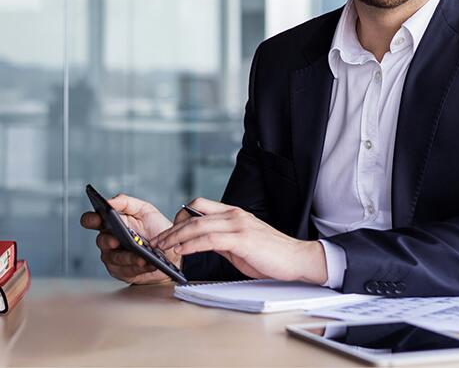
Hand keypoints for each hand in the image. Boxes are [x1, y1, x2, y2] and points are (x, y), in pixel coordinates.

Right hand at [80, 194, 179, 284]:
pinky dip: (138, 267)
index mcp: (111, 223)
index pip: (92, 220)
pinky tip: (148, 263)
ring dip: (128, 257)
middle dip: (108, 241)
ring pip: (115, 258)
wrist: (171, 248)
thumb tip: (109, 202)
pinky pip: (127, 270)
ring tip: (141, 257)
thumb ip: (126, 203)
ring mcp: (113, 256)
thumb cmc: (155, 228)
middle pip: (101, 240)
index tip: (97, 218)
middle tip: (116, 241)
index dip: (91, 219)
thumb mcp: (144, 210)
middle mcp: (109, 240)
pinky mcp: (121, 271)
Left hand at [153, 198, 327, 284]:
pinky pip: (209, 239)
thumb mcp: (242, 243)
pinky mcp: (241, 239)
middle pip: (193, 215)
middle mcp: (234, 214)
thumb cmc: (271, 254)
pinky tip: (182, 251)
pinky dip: (191, 245)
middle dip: (171, 229)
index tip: (167, 232)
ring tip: (162, 248)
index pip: (199, 206)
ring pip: (197, 225)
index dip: (179, 217)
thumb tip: (202, 243)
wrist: (296, 259)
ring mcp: (238, 225)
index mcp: (234, 213)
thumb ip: (223, 239)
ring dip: (175, 237)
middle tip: (156, 242)